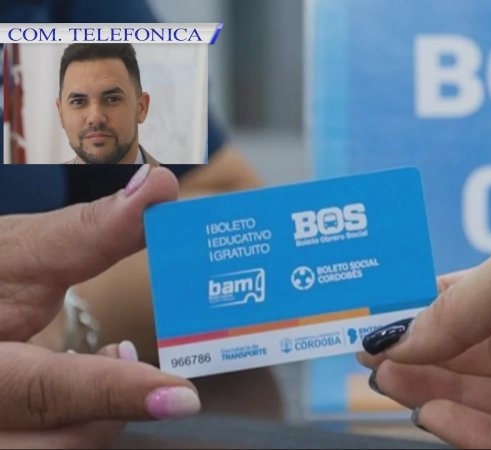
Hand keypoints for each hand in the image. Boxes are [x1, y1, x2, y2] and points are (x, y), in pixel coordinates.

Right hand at [0, 165, 200, 446]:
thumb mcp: (12, 252)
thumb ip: (85, 231)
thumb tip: (158, 188)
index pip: (44, 391)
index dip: (114, 394)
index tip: (183, 397)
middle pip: (58, 445)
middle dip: (108, 410)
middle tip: (127, 354)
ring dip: (94, 418)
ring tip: (102, 359)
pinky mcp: (8, 437)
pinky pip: (47, 447)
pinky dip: (76, 424)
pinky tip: (79, 377)